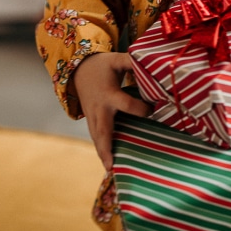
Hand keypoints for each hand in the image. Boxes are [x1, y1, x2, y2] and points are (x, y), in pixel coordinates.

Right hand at [73, 52, 151, 168]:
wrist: (77, 70)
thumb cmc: (101, 65)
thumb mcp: (116, 60)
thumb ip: (132, 62)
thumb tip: (150, 64)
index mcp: (108, 94)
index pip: (126, 105)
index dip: (141, 108)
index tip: (152, 109)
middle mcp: (100, 109)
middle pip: (103, 131)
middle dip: (107, 148)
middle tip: (112, 166)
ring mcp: (93, 116)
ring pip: (97, 138)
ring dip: (103, 154)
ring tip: (110, 170)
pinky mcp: (91, 121)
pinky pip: (96, 137)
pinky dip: (101, 150)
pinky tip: (108, 164)